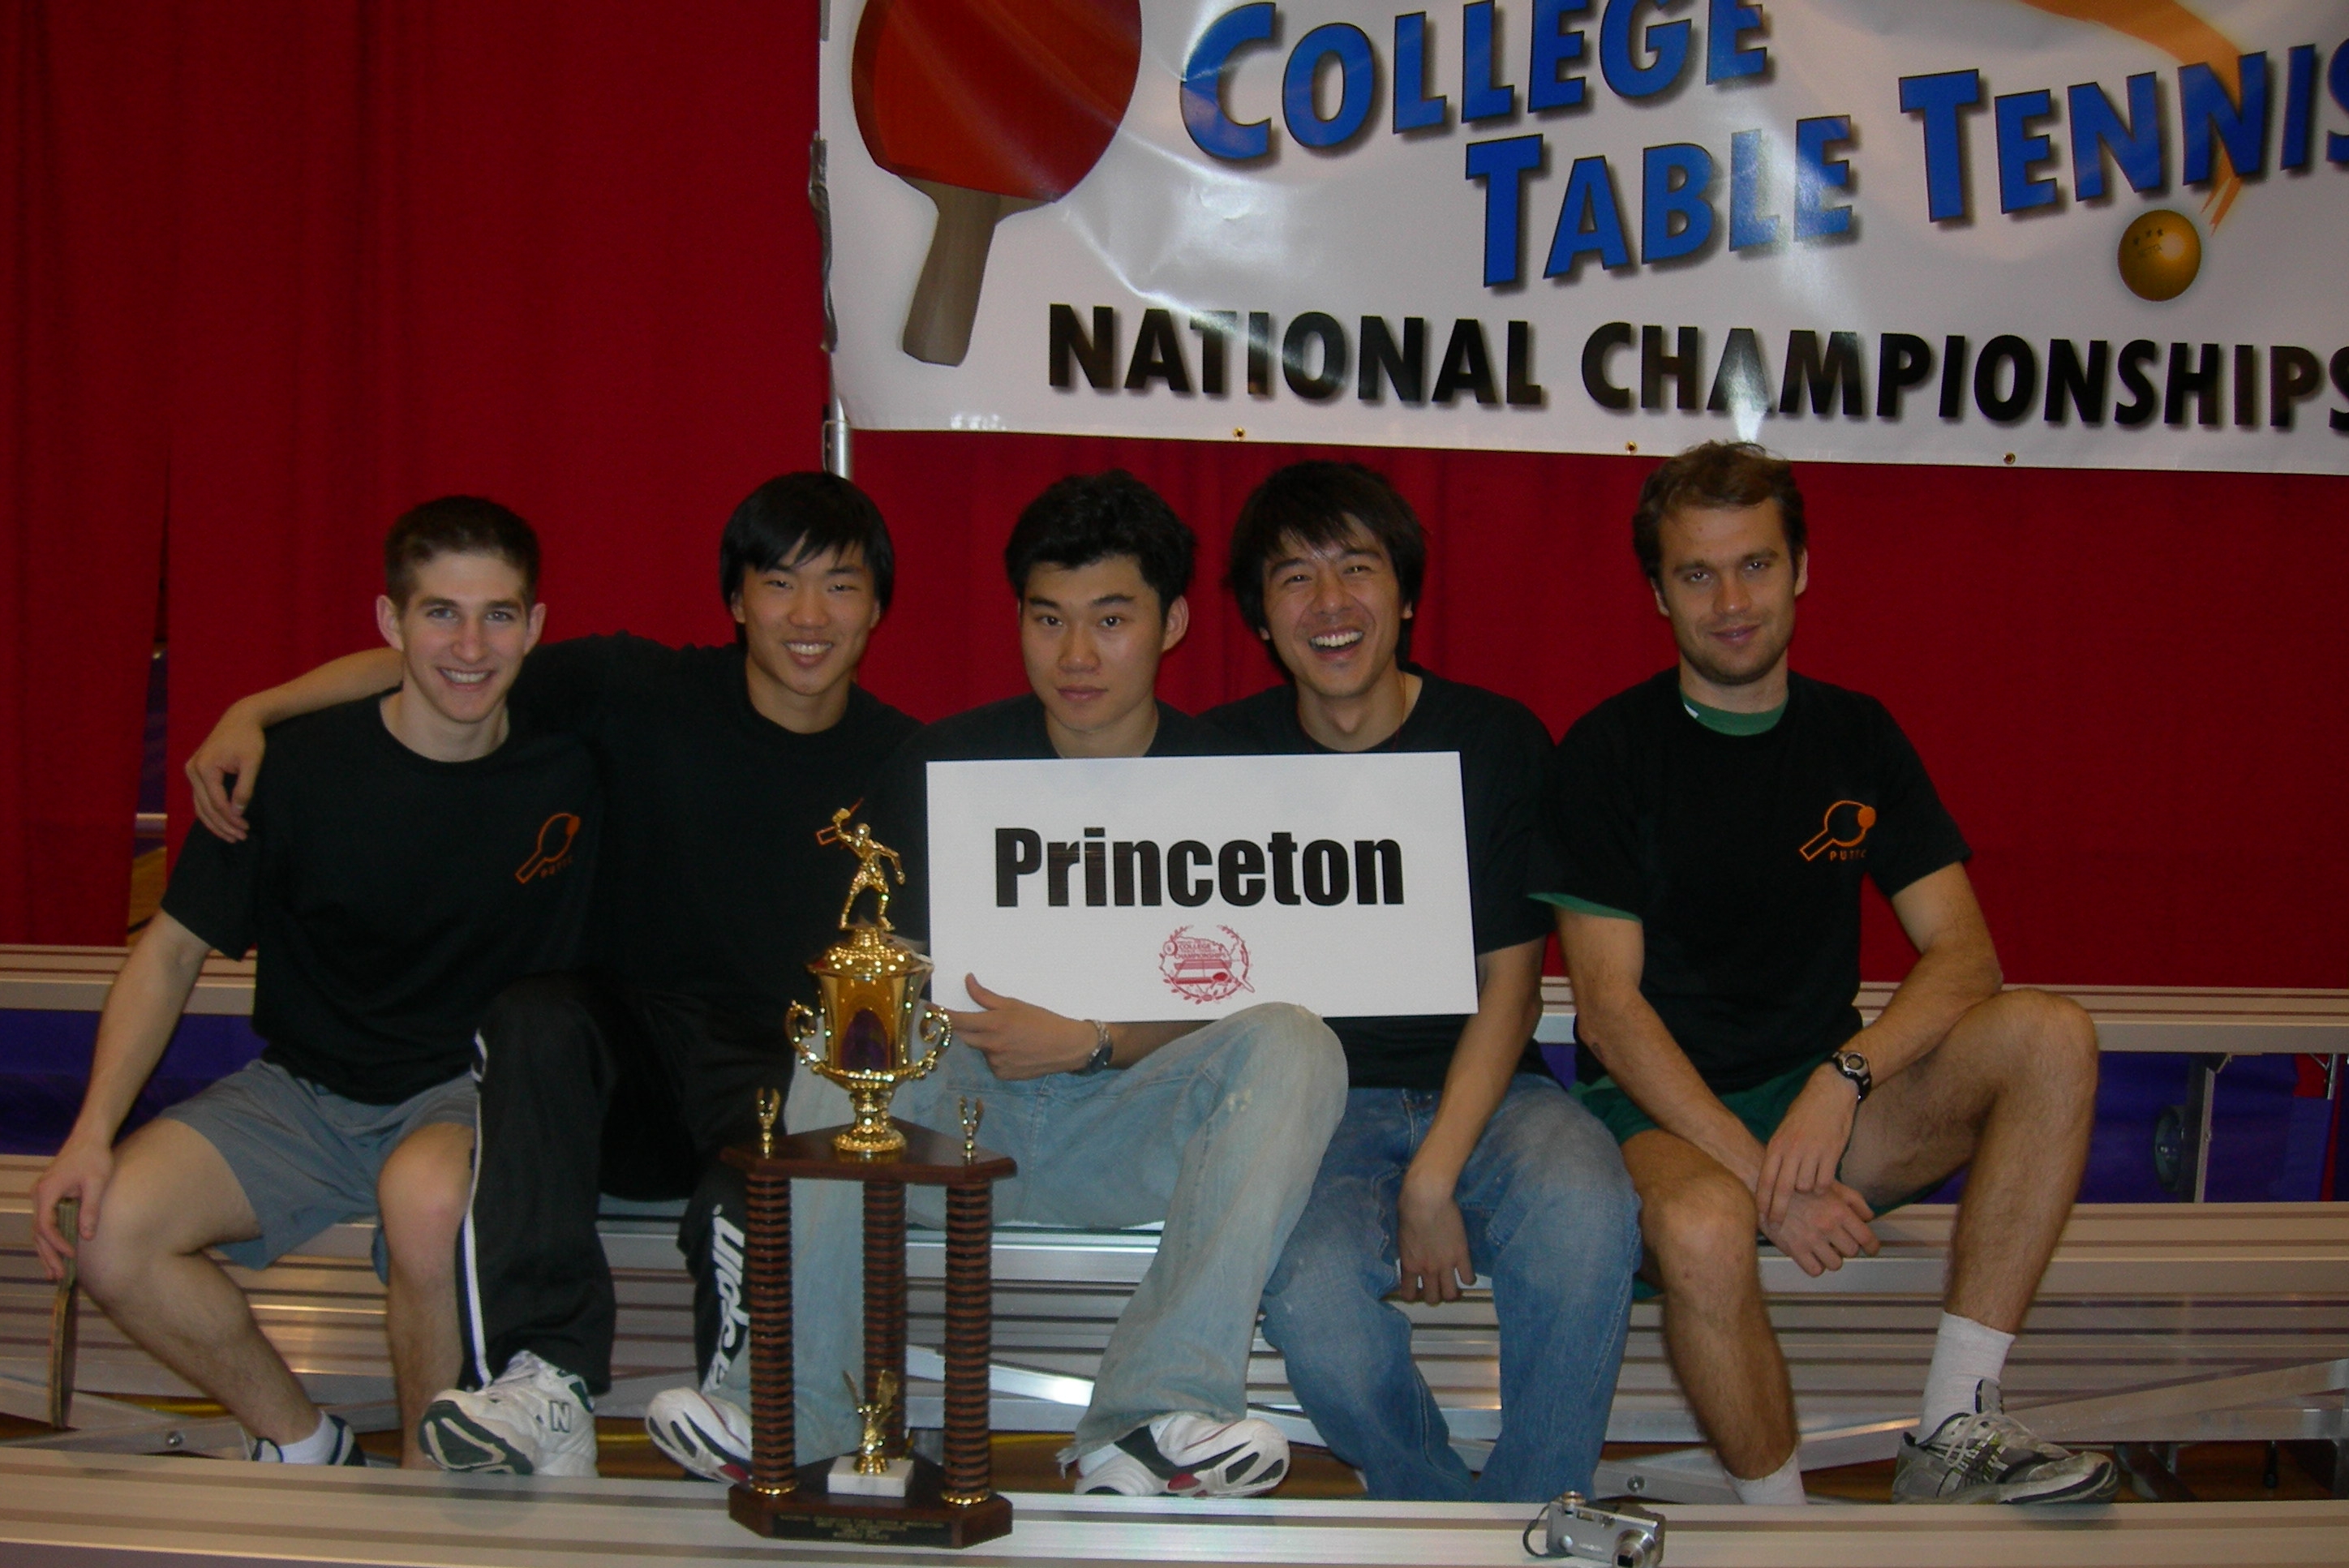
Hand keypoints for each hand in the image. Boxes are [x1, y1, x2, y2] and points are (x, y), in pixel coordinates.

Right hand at [30, 1137, 111, 1280]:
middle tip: (58, 1276)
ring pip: (39, 1229)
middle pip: (39, 1232)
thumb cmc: (95, 1158)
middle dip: (48, 1255)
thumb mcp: (97, 1183)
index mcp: (47, 1192)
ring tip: (54, 1273)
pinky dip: (49, 1239)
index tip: (72, 1256)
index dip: (58, 1243)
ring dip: (46, 1251)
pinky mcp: (47, 1196)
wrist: (89, 1138)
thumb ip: (90, 1209)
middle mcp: (38, 1195)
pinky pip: (44, 1222)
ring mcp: (40, 1195)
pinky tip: (56, 1253)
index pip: (47, 1226)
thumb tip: (86, 1237)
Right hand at [185, 701, 267, 841]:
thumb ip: (244, 788)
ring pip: (199, 806)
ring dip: (215, 823)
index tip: (246, 829)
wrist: (241, 718)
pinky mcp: (195, 772)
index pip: (216, 802)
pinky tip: (222, 823)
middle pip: (205, 807)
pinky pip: (200, 798)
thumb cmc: (249, 738)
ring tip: (232, 836)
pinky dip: (210, 812)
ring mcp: (191, 771)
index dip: (231, 818)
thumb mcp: (252, 762)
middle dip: (222, 825)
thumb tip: (237, 812)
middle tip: (240, 838)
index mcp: (204, 767)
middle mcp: (192, 770)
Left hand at [945, 975, 1095, 1080]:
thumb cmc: (1042, 1020)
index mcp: (994, 1025)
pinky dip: (996, 1055)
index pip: (957, 1020)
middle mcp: (991, 1046)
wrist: (1066, 1046)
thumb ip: (986, 996)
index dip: (940, 1014)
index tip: (928, 1008)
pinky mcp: (1002, 1075)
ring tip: (1008, 1035)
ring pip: (979, 1049)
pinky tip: (1013, 1049)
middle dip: (963, 1028)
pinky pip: (991, 1062)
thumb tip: (968, 980)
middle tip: (975, 1020)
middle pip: (963, 1037)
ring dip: (984, 1041)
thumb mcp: (1014, 1004)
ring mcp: (996, 1063)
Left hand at [1395, 1179, 1474, 1304]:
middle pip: (1433, 1299)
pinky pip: (1468, 1277)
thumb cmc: (1408, 1210)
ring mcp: (1445, 1264)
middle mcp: (1427, 1269)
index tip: (1417, 1290)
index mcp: (1409, 1264)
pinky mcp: (1462, 1255)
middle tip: (1437, 1287)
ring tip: (1453, 1284)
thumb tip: (1413, 1255)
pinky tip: (1466, 1272)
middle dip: (1435, 1296)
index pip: (1408, 1294)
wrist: (1426, 1200)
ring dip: (1452, 1292)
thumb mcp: (1402, 1236)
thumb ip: (1408, 1252)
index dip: (1413, 1295)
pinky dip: (1468, 1278)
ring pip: (1451, 1294)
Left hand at [1756, 1067, 1858, 1224]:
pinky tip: (1823, 1183)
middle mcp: (1792, 1150)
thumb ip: (1779, 1153)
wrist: (1828, 1093)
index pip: (1765, 1179)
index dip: (1762, 1200)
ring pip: (1805, 1187)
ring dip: (1806, 1192)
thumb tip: (1770, 1177)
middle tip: (1776, 1223)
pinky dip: (1823, 1187)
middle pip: (1782, 1188)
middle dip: (1778, 1209)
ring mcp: (1812, 1153)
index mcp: (1777, 1145)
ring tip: (1808, 1188)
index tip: (1759, 1215)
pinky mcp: (1831, 1154)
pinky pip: (1824, 1182)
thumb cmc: (1804, 1112)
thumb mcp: (1784, 1131)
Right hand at [1760, 1180, 1877, 1276]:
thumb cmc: (1798, 1186)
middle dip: (1847, 1247)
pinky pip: (1815, 1270)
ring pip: (1835, 1264)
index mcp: (1838, 1210)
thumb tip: (1869, 1217)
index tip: (1871, 1249)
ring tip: (1825, 1249)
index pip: (1866, 1237)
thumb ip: (1854, 1200)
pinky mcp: (1794, 1249)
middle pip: (1851, 1252)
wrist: (1765, 1188)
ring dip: (1832, 1258)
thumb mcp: (1830, 1185)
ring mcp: (1811, 1239)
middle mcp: (1827, 1225)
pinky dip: (1816, 1265)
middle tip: (1839, 1242)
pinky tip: (1811, 1255)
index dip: (1873, 1247)